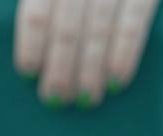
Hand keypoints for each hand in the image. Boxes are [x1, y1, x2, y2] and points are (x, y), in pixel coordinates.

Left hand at [14, 0, 161, 106]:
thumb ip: (42, 4)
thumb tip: (32, 44)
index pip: (37, 11)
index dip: (32, 43)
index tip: (28, 73)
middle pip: (67, 26)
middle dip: (60, 67)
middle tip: (55, 99)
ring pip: (98, 29)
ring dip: (90, 70)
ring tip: (86, 100)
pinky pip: (134, 24)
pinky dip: (125, 54)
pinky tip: (116, 82)